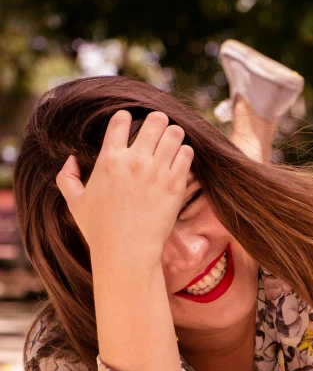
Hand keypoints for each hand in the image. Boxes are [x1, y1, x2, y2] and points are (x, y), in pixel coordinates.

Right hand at [56, 110, 192, 263]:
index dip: (126, 118)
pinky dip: (184, 153)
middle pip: (155, 120)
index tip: (129, 125)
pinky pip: (187, 154)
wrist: (127, 252)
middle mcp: (134, 161)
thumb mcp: (75, 203)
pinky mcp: (176, 185)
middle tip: (157, 132)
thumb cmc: (100, 230)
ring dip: (173, 136)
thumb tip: (71, 159)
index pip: (121, 119)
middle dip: (157, 122)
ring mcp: (157, 172)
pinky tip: (179, 161)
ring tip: (170, 145)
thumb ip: (66, 178)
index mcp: (109, 160)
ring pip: (175, 133)